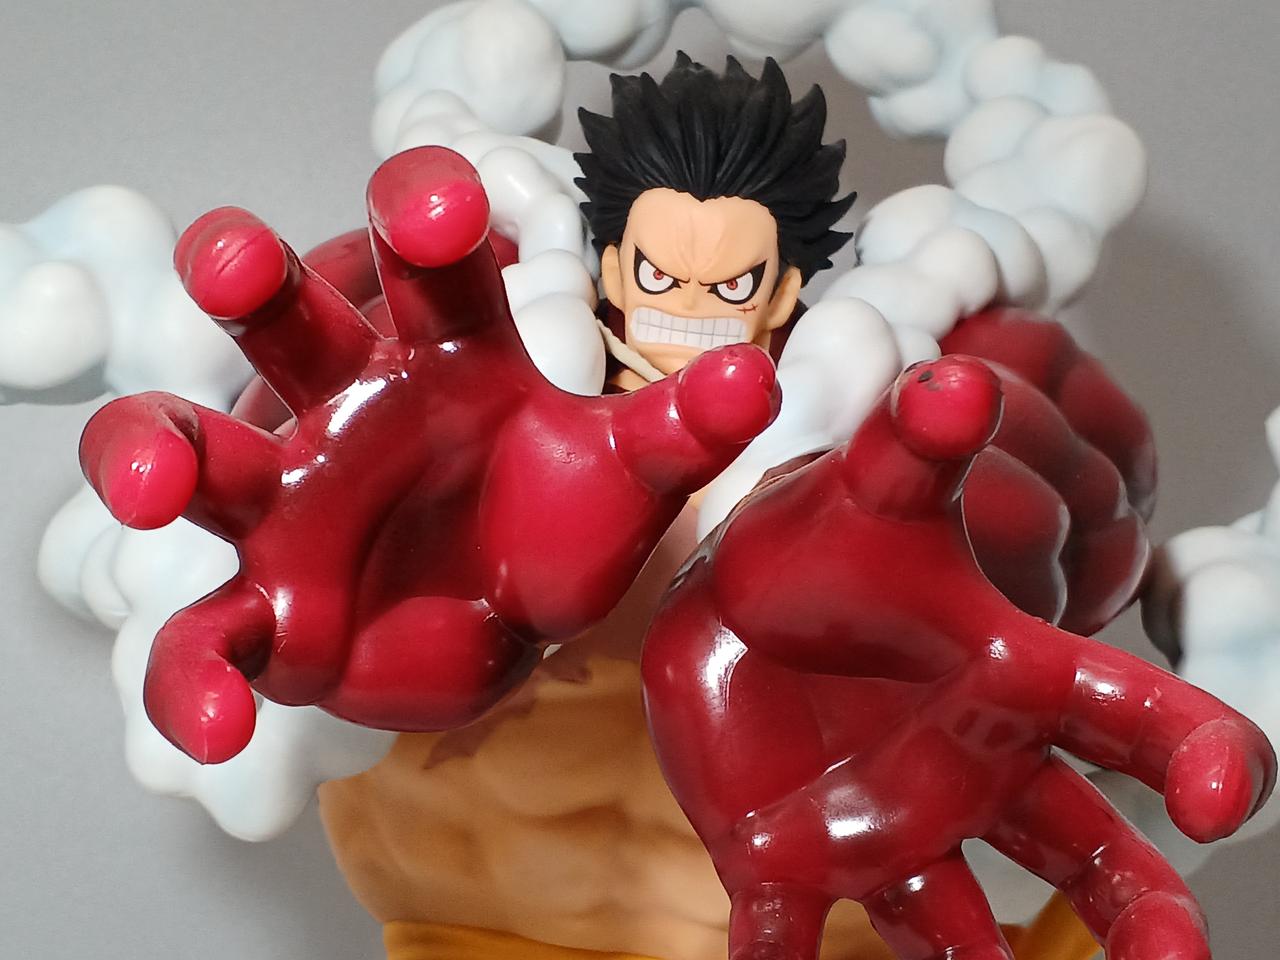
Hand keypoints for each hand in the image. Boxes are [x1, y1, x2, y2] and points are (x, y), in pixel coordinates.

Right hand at [80, 146, 778, 763]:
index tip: (444, 210)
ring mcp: (292, 508)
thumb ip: (679, 429)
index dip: (426, 217)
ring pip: (201, 457)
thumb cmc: (556, 518)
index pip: (427, 260)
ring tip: (161, 483)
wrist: (507, 623)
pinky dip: (193, 679)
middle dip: (253, 282)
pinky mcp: (264, 611)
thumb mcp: (622, 471)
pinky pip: (203, 637)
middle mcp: (350, 409)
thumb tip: (757, 379)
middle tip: (236, 260)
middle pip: (285, 325)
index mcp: (446, 354)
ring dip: (160, 454)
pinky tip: (216, 726)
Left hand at [642, 356, 1273, 959]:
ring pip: (963, 923)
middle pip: (1085, 850)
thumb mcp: (868, 487)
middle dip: (1140, 909)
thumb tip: (948, 383)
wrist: (730, 588)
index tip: (1219, 792)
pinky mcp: (789, 855)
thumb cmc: (824, 533)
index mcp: (1005, 673)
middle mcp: (968, 762)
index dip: (1192, 749)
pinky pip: (793, 935)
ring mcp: (885, 819)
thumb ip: (911, 447)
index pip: (1126, 712)